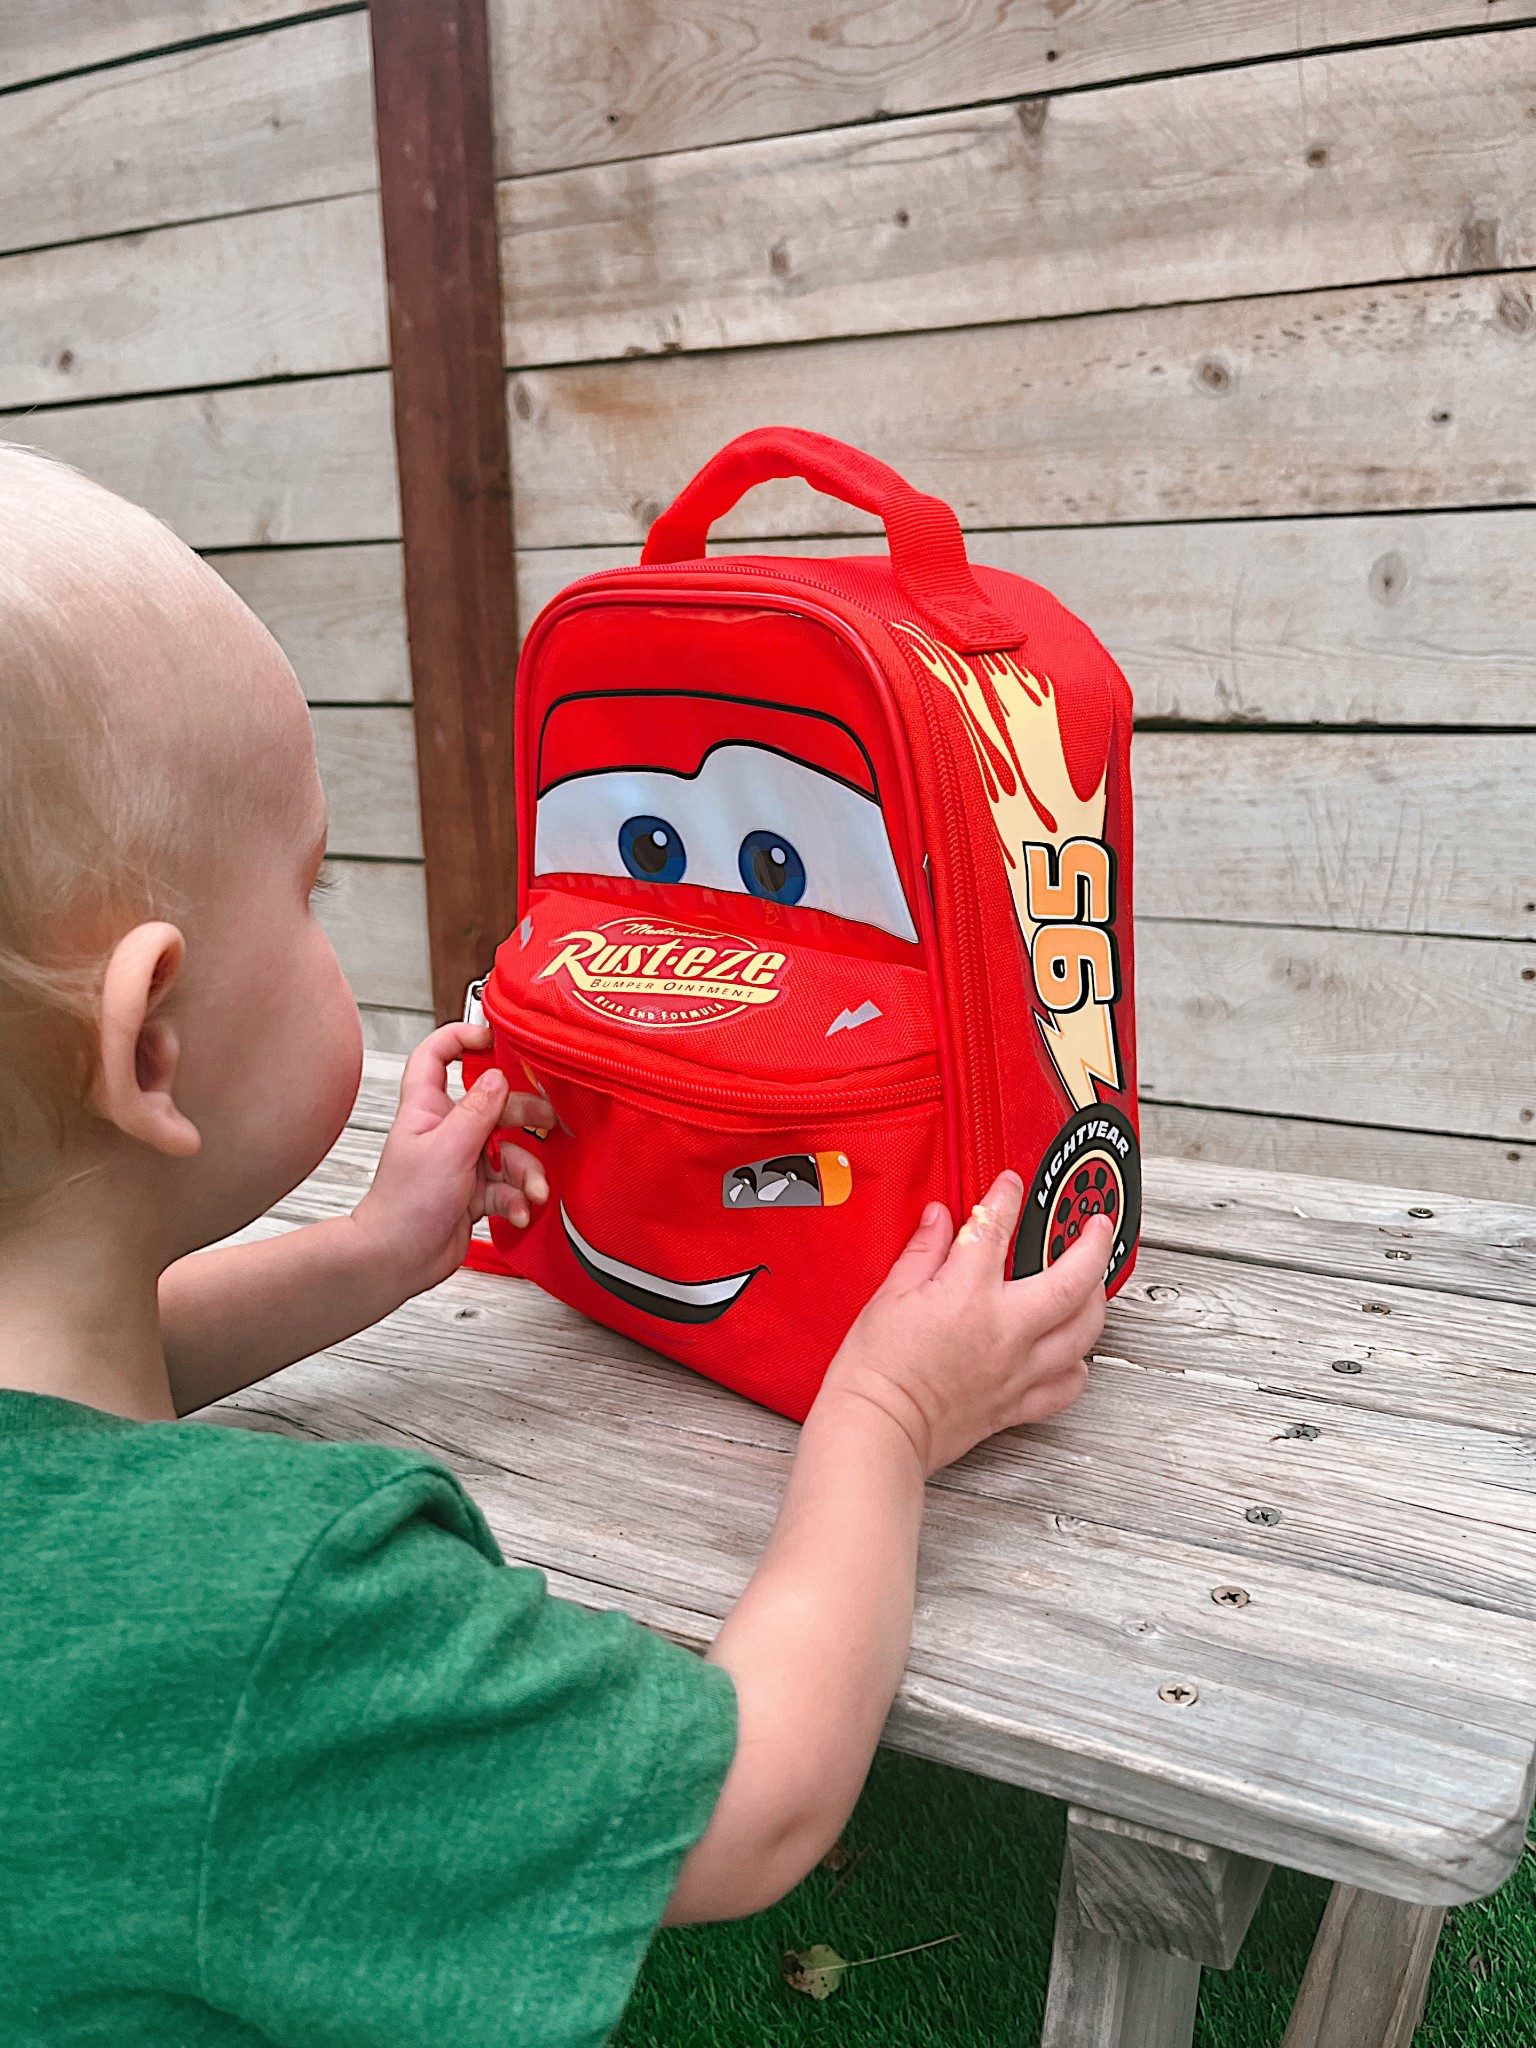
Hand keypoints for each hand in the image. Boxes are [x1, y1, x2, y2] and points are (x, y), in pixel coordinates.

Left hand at [350, 1022, 553, 1298]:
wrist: (396, 1261)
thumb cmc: (403, 1207)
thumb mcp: (447, 1150)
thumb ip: (477, 1111)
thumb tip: (500, 1077)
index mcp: (427, 1108)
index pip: (437, 1055)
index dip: (462, 1037)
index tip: (496, 1037)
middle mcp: (446, 1130)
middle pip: (493, 1104)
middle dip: (524, 1115)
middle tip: (549, 1121)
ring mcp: (462, 1161)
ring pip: (508, 1150)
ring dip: (526, 1171)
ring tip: (532, 1190)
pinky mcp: (475, 1191)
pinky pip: (508, 1185)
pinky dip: (517, 1198)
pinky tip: (518, 1210)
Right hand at [818, 1171, 1111, 1475]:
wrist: (877, 1428)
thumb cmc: (875, 1371)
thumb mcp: (890, 1296)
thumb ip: (923, 1252)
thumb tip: (940, 1219)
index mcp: (967, 1295)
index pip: (997, 1227)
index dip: (1007, 1197)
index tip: (1010, 1185)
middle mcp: (1004, 1330)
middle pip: (1073, 1280)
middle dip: (1092, 1244)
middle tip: (1095, 1225)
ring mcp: (1018, 1369)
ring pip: (1084, 1332)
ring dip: (1096, 1302)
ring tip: (1094, 1284)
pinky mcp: (1017, 1404)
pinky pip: (1068, 1386)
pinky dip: (1079, 1367)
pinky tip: (1073, 1354)